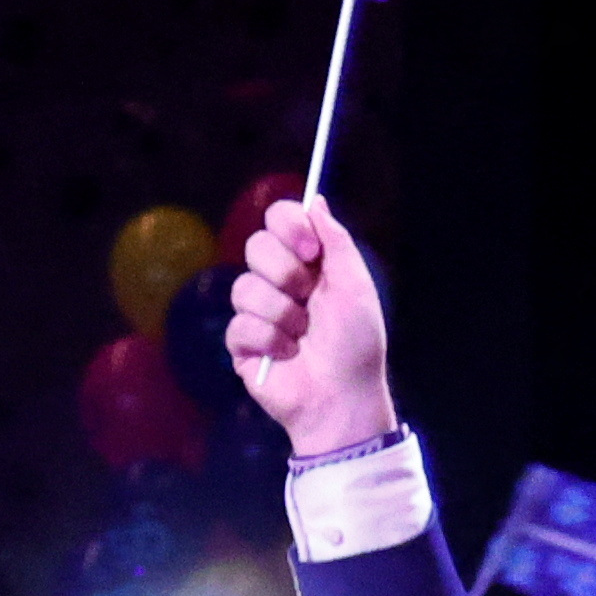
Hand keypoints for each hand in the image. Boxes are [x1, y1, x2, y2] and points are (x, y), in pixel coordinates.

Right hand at [219, 198, 394, 463]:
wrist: (342, 395)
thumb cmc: (357, 342)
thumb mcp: (354, 283)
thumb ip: (335, 239)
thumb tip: (316, 199)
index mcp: (307, 261)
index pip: (278, 219)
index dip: (288, 226)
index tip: (310, 250)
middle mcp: (279, 281)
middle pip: (255, 246)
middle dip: (284, 272)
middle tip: (308, 297)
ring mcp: (257, 312)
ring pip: (244, 288)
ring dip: (281, 313)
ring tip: (301, 335)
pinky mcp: (242, 344)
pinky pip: (239, 326)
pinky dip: (269, 340)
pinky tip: (286, 355)